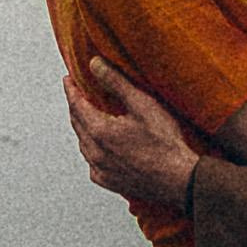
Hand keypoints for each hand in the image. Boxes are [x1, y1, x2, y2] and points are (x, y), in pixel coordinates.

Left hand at [64, 58, 197, 208]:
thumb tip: (94, 64)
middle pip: (77, 125)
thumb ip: (115, 82)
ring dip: (82, 129)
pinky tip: (98, 148)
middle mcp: (95, 152)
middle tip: (76, 94)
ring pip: (83, 145)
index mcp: (99, 131)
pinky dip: (91, 151)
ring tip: (86, 117)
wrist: (179, 179)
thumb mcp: (142, 104)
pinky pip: (92, 164)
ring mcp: (101, 170)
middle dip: (75, 107)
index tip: (68, 79)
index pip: (77, 105)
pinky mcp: (110, 182)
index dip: (71, 90)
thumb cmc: (165, 142)